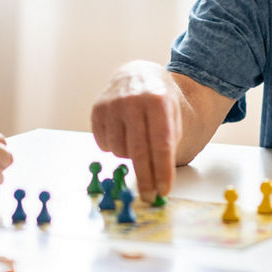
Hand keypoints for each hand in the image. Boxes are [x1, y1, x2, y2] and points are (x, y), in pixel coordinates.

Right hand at [91, 61, 179, 200]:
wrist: (137, 74)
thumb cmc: (160, 101)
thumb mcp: (174, 116)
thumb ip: (169, 143)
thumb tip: (160, 180)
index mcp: (158, 101)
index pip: (160, 143)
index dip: (162, 170)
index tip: (164, 190)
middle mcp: (133, 101)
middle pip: (138, 151)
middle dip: (145, 178)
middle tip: (150, 196)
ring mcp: (112, 104)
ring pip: (120, 150)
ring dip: (131, 156)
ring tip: (139, 140)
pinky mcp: (97, 109)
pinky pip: (105, 144)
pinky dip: (115, 147)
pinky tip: (124, 133)